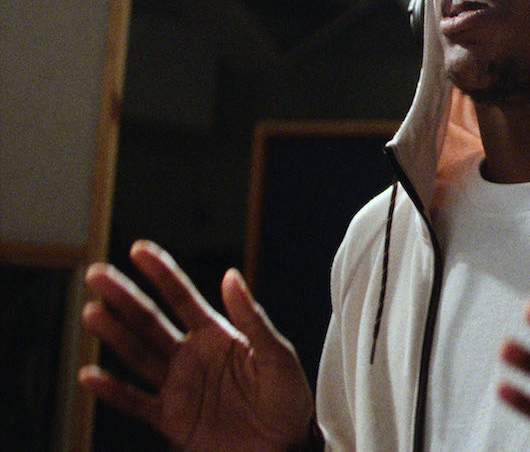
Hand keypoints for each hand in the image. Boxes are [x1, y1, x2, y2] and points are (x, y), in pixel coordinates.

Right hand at [78, 240, 315, 450]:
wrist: (284, 449)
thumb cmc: (289, 400)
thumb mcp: (277, 357)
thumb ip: (252, 319)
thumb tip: (232, 276)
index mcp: (218, 336)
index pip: (183, 297)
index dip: (161, 273)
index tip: (138, 249)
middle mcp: (192, 356)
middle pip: (151, 321)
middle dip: (124, 298)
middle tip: (97, 275)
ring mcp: (178, 386)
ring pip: (138, 355)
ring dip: (114, 334)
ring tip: (92, 312)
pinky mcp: (171, 418)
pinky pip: (135, 402)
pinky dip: (112, 391)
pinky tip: (90, 375)